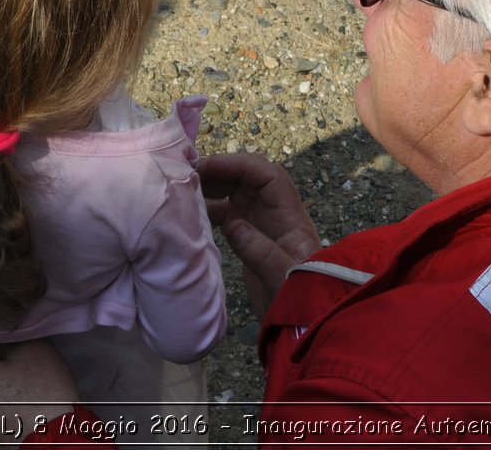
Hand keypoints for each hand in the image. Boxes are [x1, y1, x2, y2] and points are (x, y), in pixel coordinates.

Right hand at [200, 153, 320, 317]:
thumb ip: (260, 251)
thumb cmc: (302, 300)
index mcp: (291, 217)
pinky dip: (212, 210)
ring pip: (238, 194)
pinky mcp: (252, 241)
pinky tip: (194, 215)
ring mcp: (264, 226)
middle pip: (250, 179)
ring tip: (187, 191)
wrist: (303, 326)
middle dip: (222, 171)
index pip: (268, 176)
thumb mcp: (283, 279)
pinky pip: (230, 214)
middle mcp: (277, 215)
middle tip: (189, 176)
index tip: (207, 166)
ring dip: (214, 188)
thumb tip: (232, 223)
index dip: (238, 165)